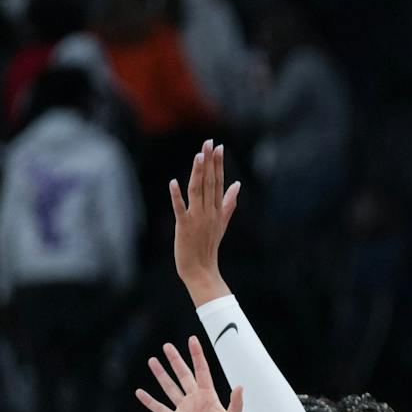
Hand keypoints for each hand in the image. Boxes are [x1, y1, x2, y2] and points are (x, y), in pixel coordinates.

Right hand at [135, 338, 243, 411]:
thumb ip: (235, 404)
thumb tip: (240, 386)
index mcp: (210, 397)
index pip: (202, 371)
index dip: (197, 356)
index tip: (192, 339)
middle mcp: (196, 400)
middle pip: (183, 375)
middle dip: (175, 361)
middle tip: (166, 346)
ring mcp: (185, 410)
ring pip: (170, 388)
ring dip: (161, 375)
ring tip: (152, 360)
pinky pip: (160, 409)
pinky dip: (150, 402)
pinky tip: (140, 392)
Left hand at [169, 139, 240, 299]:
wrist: (201, 269)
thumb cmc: (209, 245)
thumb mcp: (222, 222)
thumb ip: (229, 202)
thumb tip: (238, 184)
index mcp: (217, 209)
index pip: (219, 182)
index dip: (218, 164)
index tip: (218, 146)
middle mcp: (209, 211)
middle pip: (210, 182)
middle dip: (210, 162)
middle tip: (209, 142)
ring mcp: (197, 218)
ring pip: (198, 191)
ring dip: (198, 173)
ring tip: (198, 155)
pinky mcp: (184, 226)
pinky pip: (180, 208)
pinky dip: (177, 196)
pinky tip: (173, 182)